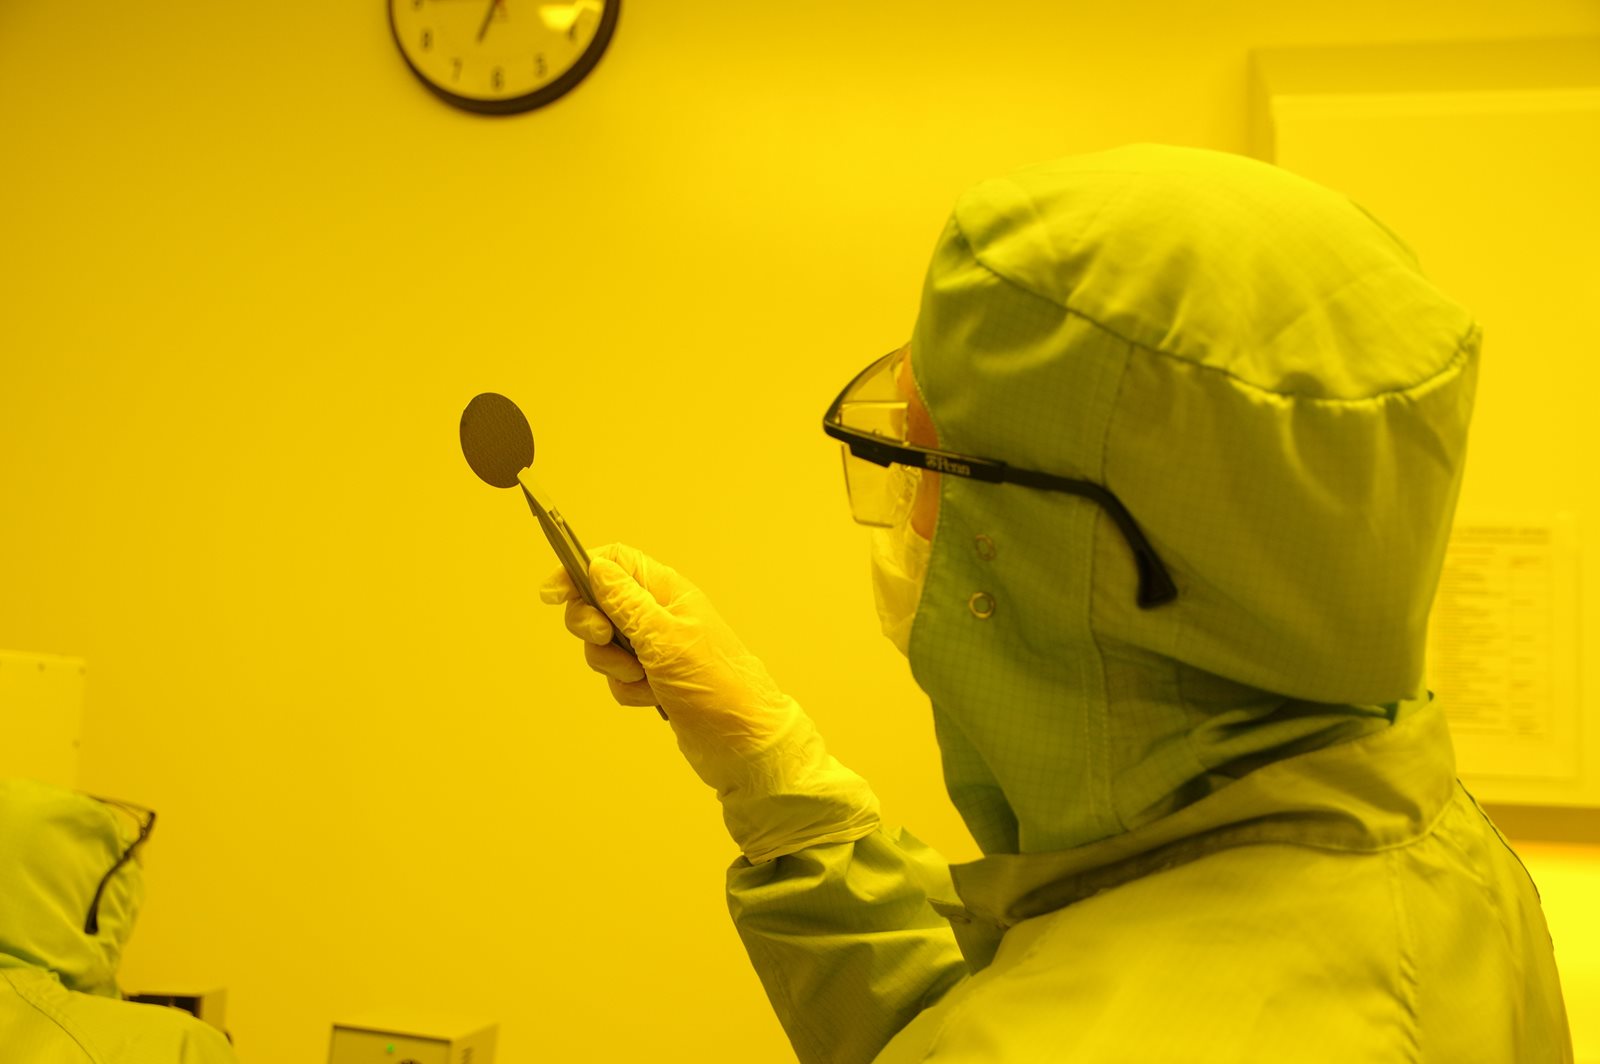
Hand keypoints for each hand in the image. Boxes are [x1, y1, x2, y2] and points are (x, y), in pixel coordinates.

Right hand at [540, 543, 879, 861]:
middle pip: (598, 604)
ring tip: (647, 678)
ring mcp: (656, 647)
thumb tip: (595, 567)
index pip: (613, 561)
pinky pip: (618, 678)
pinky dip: (629, 690)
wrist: (742, 741)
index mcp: (666, 590)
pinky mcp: (653, 678)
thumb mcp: (664, 638)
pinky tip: (655, 698)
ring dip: (615, 667)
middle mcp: (659, 613)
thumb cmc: (716, 685)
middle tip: (608, 640)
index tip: (551, 594)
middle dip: (592, 627)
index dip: (577, 570)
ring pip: (604, 646)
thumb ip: (625, 602)